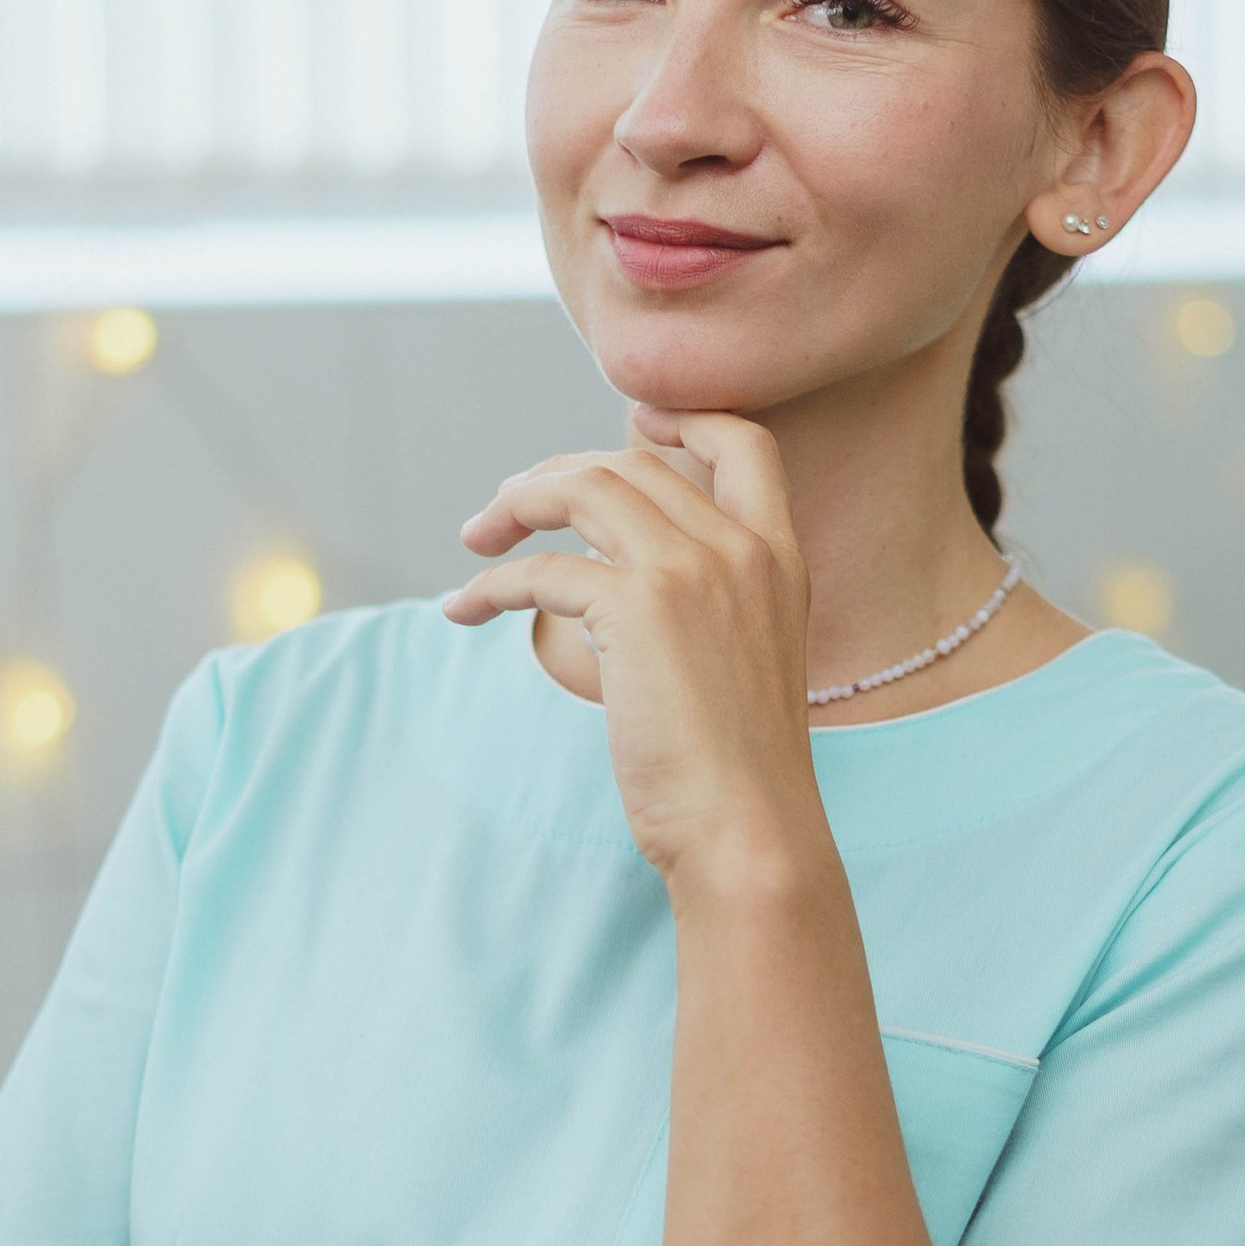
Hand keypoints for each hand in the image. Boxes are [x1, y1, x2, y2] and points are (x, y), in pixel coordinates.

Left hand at [444, 409, 820, 884]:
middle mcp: (742, 549)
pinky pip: (541, 568)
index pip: (746, 441)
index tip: (632, 421)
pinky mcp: (638, 607)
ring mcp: (693, 571)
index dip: (684, 416)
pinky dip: (491, 584)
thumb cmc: (737, 774)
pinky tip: (463, 609)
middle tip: (503, 511)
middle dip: (557, 474)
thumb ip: (705, 607)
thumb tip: (614, 586)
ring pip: (584, 488)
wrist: (749, 829)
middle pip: (634, 461)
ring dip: (517, 504)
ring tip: (475, 537)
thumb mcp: (742, 664)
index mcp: (780, 558)